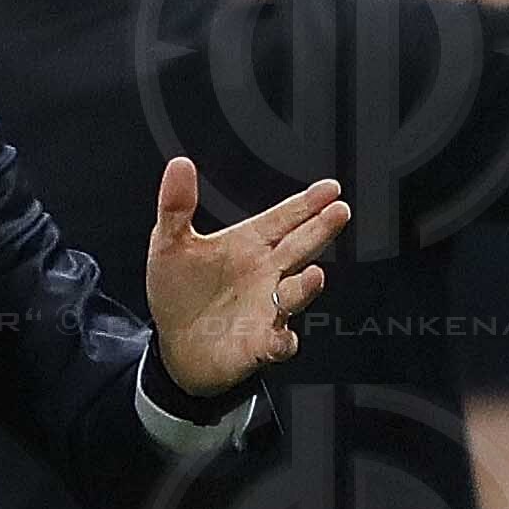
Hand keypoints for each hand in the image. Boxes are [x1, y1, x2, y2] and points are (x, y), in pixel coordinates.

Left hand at [144, 156, 346, 392]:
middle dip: (321, 230)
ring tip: (314, 274)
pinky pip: (278, 343)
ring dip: (306, 287)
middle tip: (339, 212)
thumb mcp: (169, 244)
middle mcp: (266, 274)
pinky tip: (281, 336)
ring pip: (295, 295)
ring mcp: (267, 309)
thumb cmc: (180, 292)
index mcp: (249, 245)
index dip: (307, 204)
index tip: (330, 189)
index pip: (284, 219)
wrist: (175, 345)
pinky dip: (281, 341)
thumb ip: (176, 205)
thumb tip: (179, 164)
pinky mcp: (260, 345)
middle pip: (300, 248)